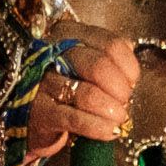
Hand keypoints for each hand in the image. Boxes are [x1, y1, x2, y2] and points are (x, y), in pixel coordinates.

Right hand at [15, 40, 138, 165]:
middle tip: (124, 101)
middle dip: (120, 89)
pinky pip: (76, 119)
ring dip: (111, 110)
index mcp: (69, 34)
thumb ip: (109, 57)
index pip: (111, 44)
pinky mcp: (39, 111)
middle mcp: (51, 53)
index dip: (129, 66)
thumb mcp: (84, 63)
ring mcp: (42, 82)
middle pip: (100, 66)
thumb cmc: (66, 85)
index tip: (132, 82)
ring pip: (89, 94)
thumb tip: (131, 71)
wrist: (33, 114)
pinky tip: (111, 131)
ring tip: (119, 117)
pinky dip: (99, 127)